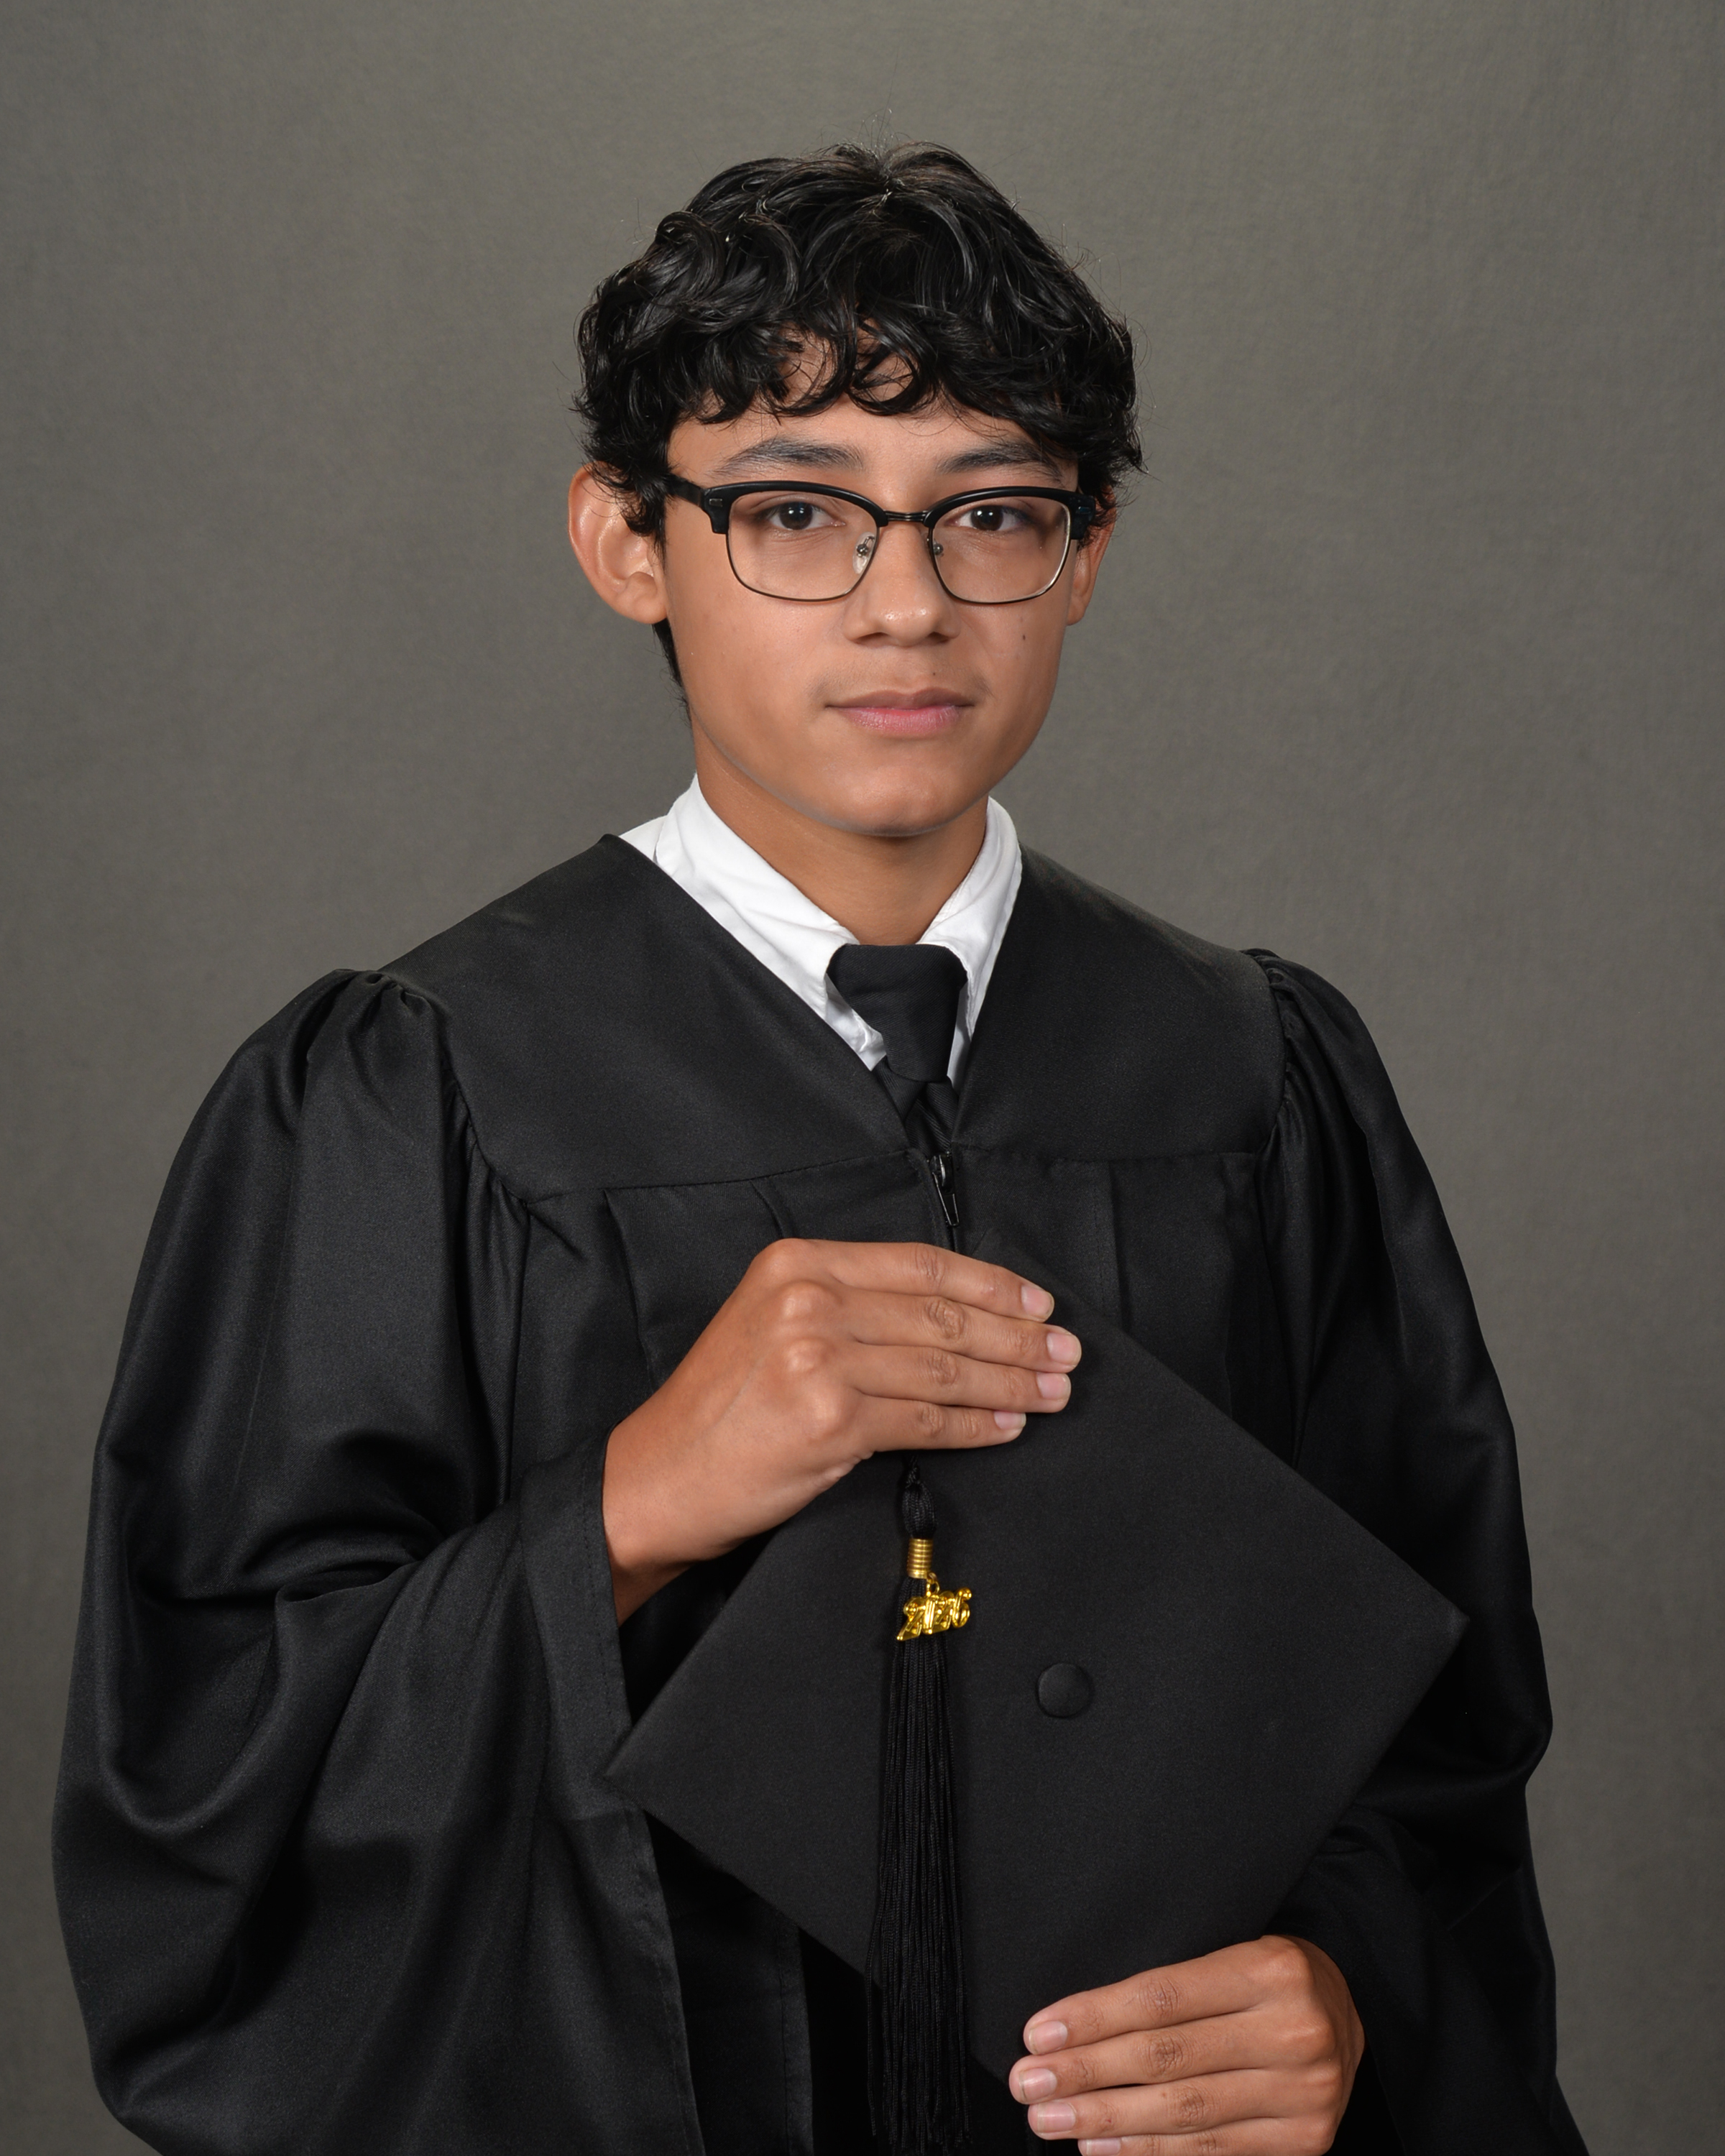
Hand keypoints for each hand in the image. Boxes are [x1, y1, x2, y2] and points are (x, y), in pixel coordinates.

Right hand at [603, 1238, 1079, 1619]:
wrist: (657, 1478)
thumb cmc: (718, 1411)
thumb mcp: (771, 1326)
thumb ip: (847, 1309)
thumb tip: (952, 1319)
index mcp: (796, 1264)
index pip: (919, 1264)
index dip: (991, 1282)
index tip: (1038, 1302)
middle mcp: (807, 1300)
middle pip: (941, 1313)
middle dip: (1015, 1336)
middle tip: (1066, 1351)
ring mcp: (818, 1358)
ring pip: (943, 1366)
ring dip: (1011, 1381)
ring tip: (1053, 1390)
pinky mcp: (829, 1419)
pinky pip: (927, 1421)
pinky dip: (977, 1425)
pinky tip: (1009, 1425)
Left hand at [1010, 1937, 1363, 2154]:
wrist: (1349, 2013)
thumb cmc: (1269, 1980)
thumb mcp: (1230, 1955)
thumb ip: (1168, 1990)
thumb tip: (1072, 2028)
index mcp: (1269, 1969)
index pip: (1161, 1997)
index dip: (1093, 2017)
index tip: (1038, 2033)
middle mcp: (1292, 2031)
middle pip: (1167, 2057)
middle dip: (1086, 2073)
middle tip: (1030, 2083)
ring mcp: (1304, 2092)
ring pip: (1184, 2111)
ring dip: (1106, 2119)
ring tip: (1053, 2119)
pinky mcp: (1305, 2140)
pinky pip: (1211, 2149)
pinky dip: (1148, 2151)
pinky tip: (1101, 2147)